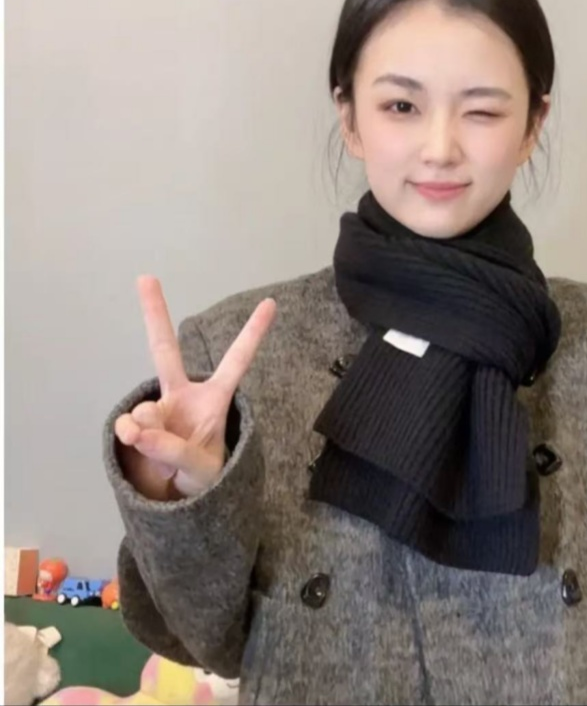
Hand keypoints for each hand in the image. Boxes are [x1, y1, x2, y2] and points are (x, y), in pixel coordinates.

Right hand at [114, 276, 275, 499]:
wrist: (176, 496)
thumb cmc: (202, 473)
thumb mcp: (200, 468)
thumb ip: (173, 450)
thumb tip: (136, 430)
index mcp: (215, 398)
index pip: (237, 361)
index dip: (253, 333)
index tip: (271, 302)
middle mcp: (183, 394)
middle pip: (165, 350)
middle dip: (154, 313)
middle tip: (146, 277)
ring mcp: (157, 407)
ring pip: (147, 411)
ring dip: (153, 438)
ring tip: (166, 455)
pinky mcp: (134, 424)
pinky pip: (129, 427)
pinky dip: (134, 441)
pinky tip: (144, 451)